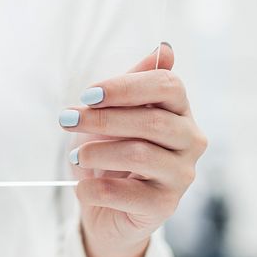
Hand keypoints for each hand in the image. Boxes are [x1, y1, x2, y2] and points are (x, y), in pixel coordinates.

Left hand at [59, 42, 207, 256]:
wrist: (107, 207)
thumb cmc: (111, 151)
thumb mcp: (116, 112)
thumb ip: (135, 81)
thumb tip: (164, 49)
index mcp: (180, 110)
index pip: (168, 85)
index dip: (126, 86)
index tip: (87, 94)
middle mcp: (190, 140)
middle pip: (152, 119)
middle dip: (102, 118)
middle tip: (66, 119)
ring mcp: (182, 175)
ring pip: (139, 154)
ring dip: (96, 152)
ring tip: (75, 155)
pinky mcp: (165, 206)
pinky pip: (126, 193)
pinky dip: (94, 188)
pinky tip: (81, 186)